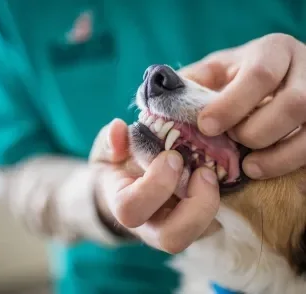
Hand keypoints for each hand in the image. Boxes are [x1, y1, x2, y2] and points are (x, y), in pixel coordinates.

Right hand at [89, 119, 220, 252]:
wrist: (131, 187)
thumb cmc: (121, 167)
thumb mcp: (110, 150)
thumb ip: (111, 140)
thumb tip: (118, 129)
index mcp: (124, 206)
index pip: (132, 209)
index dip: (155, 185)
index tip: (172, 156)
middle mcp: (151, 226)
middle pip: (172, 239)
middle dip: (194, 205)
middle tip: (204, 172)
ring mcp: (175, 228)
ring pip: (199, 235)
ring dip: (212, 204)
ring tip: (212, 173)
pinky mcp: (197, 225)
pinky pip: (216, 223)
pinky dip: (225, 201)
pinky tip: (222, 176)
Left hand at [182, 33, 305, 179]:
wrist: (275, 75)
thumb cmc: (239, 75)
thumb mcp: (217, 70)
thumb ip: (194, 80)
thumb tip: (161, 99)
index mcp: (273, 51)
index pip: (260, 75)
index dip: (231, 105)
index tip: (206, 126)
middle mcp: (303, 69)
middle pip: (293, 104)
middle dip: (255, 130)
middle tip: (232, 141)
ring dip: (275, 154)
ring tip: (247, 166)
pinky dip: (286, 163)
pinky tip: (261, 168)